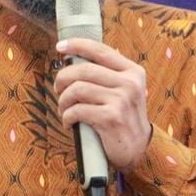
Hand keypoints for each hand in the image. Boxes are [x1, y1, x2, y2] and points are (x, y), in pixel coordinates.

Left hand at [54, 38, 151, 171]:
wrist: (138, 150)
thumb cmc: (124, 119)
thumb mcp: (125, 91)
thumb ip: (109, 75)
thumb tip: (75, 60)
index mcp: (133, 72)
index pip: (101, 50)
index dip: (77, 45)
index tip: (60, 47)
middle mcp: (129, 83)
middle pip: (83, 70)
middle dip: (63, 78)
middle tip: (58, 89)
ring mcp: (121, 100)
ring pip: (77, 89)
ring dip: (63, 100)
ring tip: (63, 108)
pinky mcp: (111, 118)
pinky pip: (77, 110)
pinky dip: (67, 116)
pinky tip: (69, 122)